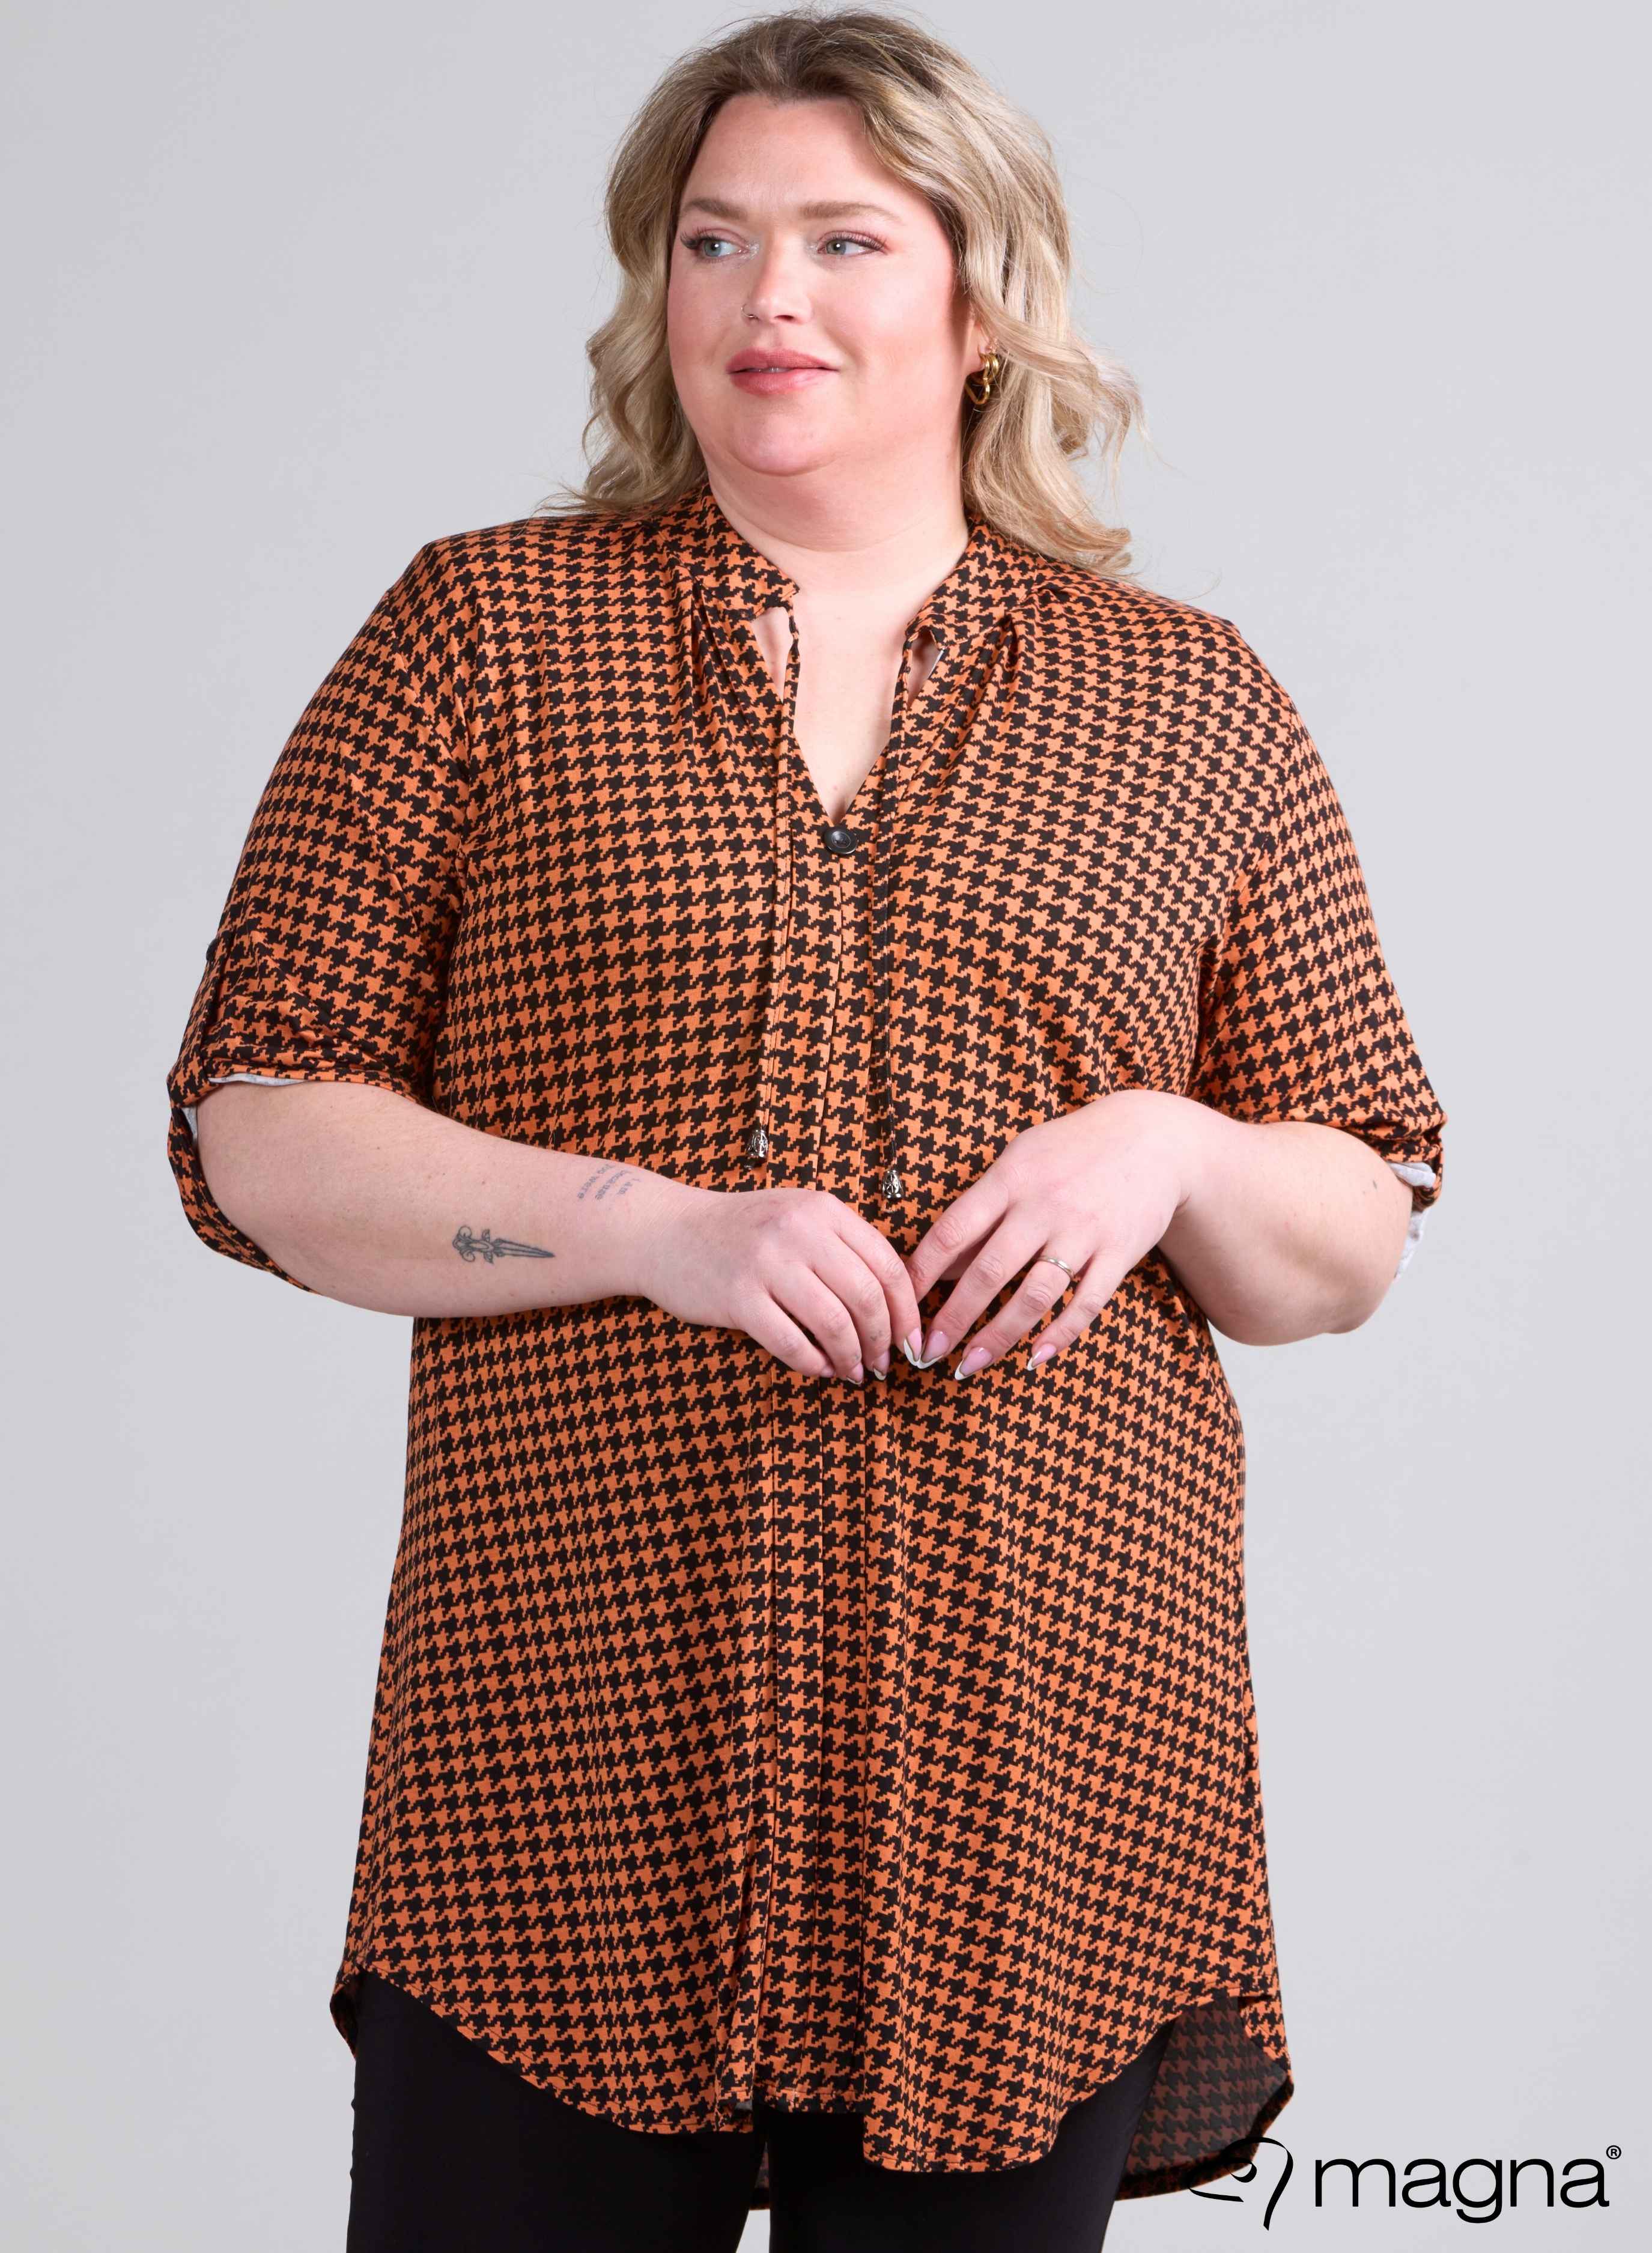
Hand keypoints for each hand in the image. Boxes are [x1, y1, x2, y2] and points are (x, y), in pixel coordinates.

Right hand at [639, 1184, 925, 1384]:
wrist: (665, 1230)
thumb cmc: (741, 1232)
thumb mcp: (798, 1217)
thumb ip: (843, 1245)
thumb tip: (896, 1303)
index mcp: (823, 1209)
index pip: (888, 1264)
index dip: (907, 1310)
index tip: (912, 1339)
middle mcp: (799, 1230)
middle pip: (867, 1297)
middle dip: (884, 1340)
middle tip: (883, 1364)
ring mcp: (766, 1263)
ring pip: (834, 1323)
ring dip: (852, 1357)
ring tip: (855, 1373)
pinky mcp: (738, 1297)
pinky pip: (791, 1342)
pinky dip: (814, 1364)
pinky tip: (820, 1369)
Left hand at [900, 1091, 1205, 1376]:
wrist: (1150, 1138)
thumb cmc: (1069, 1152)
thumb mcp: (1019, 1162)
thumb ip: (983, 1211)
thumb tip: (945, 1268)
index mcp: (1010, 1179)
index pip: (954, 1230)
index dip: (922, 1272)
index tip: (902, 1306)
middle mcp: (1044, 1206)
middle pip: (990, 1271)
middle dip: (954, 1317)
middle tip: (928, 1351)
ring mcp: (1084, 1231)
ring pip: (1035, 1294)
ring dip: (1000, 1335)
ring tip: (971, 1364)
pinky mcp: (1119, 1252)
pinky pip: (1086, 1303)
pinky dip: (1060, 1335)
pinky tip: (1035, 1358)